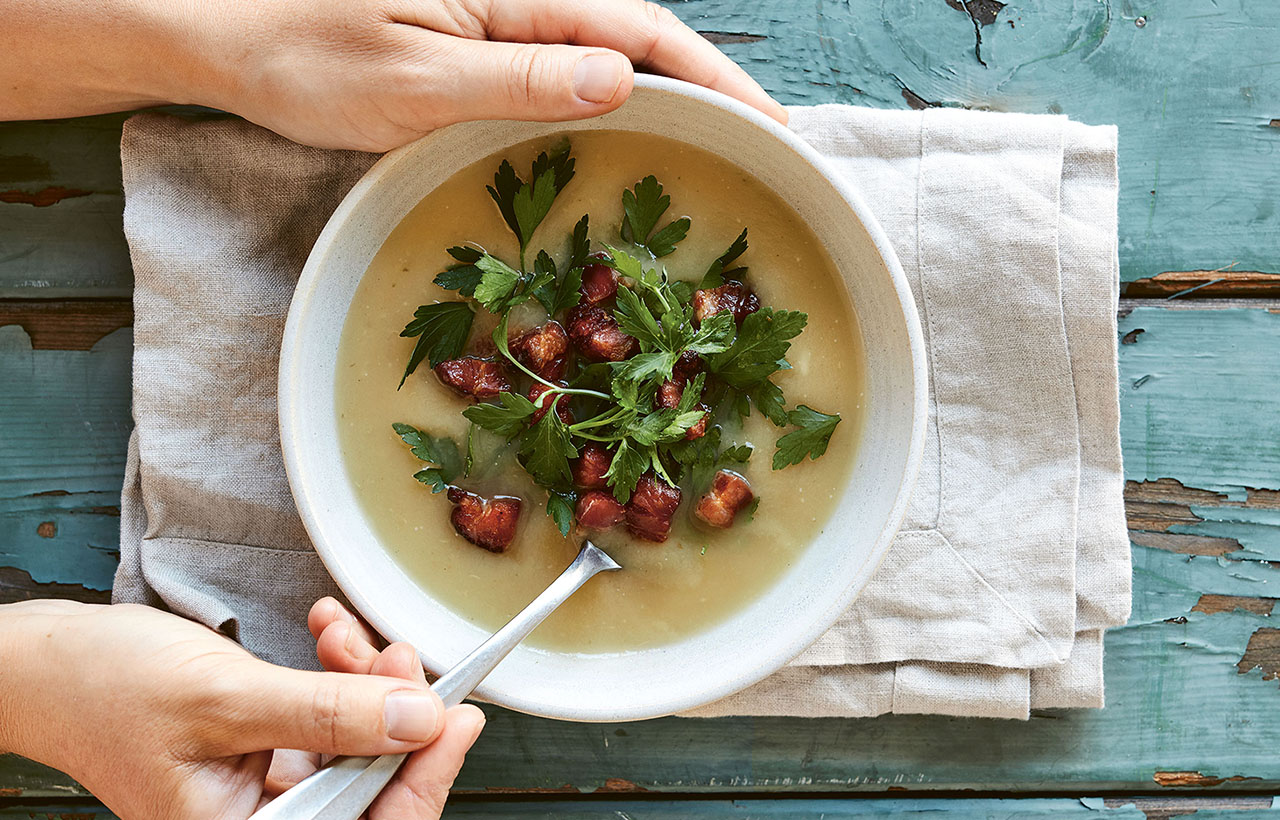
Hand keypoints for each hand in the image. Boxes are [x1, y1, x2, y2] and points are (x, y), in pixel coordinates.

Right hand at [0, 599, 482, 819]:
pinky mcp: (266, 750)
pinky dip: (336, 674)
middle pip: (370, 781)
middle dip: (390, 712)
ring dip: (363, 682)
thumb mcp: (224, 696)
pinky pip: (327, 718)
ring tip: (342, 634)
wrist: (51, 660)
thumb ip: (326, 712)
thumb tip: (418, 719)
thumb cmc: (106, 687)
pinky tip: (328, 635)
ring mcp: (266, 787)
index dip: (424, 777)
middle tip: (393, 655)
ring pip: (355, 742)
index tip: (459, 717)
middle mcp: (260, 819)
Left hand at [188, 0, 787, 149]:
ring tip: (723, 144)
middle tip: (769, 147)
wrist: (224, 29)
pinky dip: (615, 92)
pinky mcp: (479, 32)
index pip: (643, 30)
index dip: (717, 78)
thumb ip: (518, 79)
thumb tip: (622, 81)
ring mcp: (499, 9)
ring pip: (608, 47)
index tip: (773, 126)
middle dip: (711, 86)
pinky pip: (566, 59)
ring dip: (671, 91)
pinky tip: (635, 126)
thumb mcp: (410, 82)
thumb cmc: (301, 56)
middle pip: (640, 33)